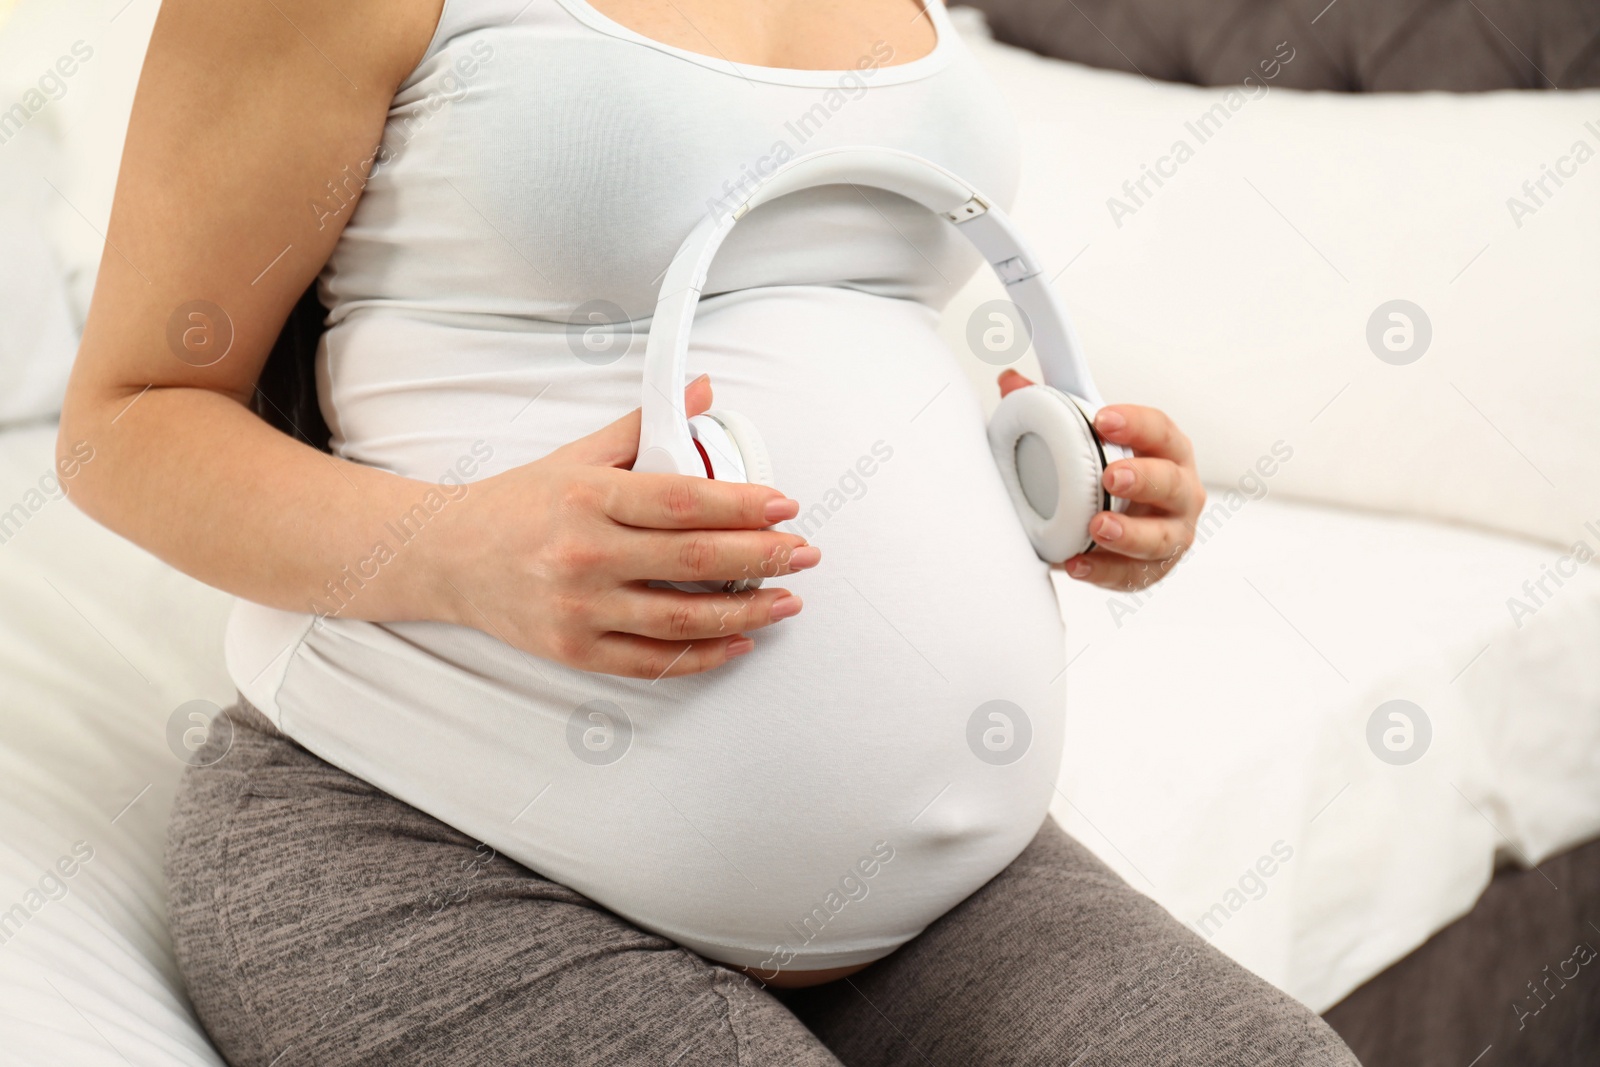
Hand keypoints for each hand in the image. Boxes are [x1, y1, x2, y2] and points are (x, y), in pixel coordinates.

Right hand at [431, 374, 816, 678]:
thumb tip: (703, 390)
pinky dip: (706, 655)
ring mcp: (579, 609)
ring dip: (747, 612)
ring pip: (684, 618)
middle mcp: (584, 554)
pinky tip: (741, 641)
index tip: (786, 506)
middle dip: (764, 557)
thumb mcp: (577, 456)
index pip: (685, 500)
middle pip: (696, 559)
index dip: (744, 505)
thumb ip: (644, 426)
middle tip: (805, 553)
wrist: (445, 558)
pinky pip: (655, 661)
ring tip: (787, 600)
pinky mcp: (575, 650)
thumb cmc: (518, 503)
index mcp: (588, 497)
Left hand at [998, 370, 1203, 590]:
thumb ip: (1048, 408)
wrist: (1108, 525)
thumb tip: (1009, 382)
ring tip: (1096, 526)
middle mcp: (1180, 491)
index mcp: (1167, 451)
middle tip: (1110, 477)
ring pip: (1161, 536)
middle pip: (1172, 483)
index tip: (1103, 419)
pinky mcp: (1152, 569)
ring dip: (1129, 533)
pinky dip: (1104, 572)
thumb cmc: (1103, 474)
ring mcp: (1172, 533)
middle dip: (1143, 479)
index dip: (1137, 424)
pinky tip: (1076, 564)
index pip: (1161, 431)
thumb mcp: (1080, 438)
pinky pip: (1131, 575)